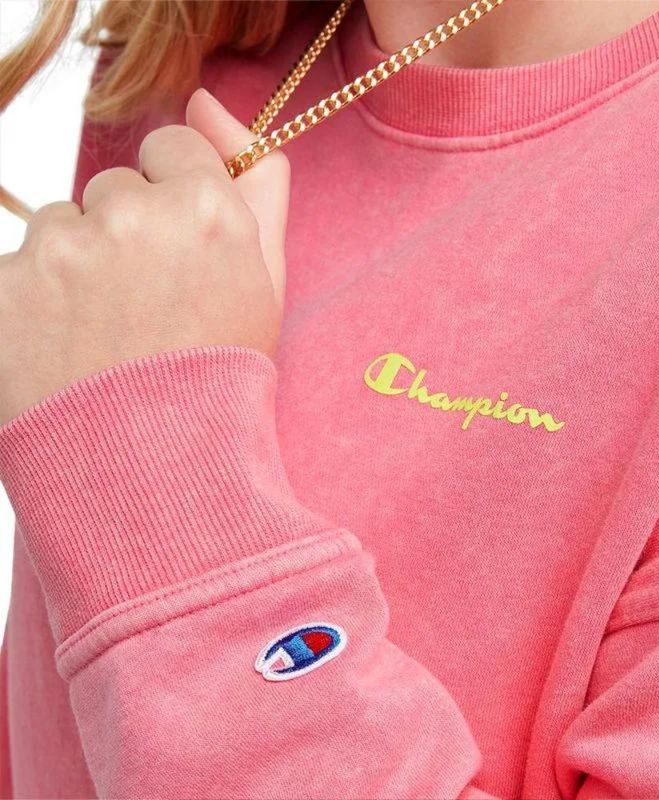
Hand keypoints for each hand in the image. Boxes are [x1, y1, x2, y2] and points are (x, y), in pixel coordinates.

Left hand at [0, 89, 288, 425]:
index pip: (173, 147)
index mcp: (207, 211)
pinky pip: (18, 268)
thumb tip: (208, 101)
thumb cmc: (223, 378)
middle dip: (128, 232)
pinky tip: (68, 351)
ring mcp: (61, 251)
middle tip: (147, 308)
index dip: (176, 195)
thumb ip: (257, 186)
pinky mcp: (4, 288)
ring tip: (106, 337)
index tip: (181, 244)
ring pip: (61, 226)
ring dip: (78, 266)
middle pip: (114, 187)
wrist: (160, 471)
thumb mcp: (265, 284)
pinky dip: (36, 301)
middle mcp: (133, 216)